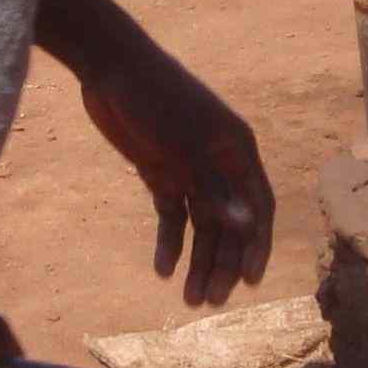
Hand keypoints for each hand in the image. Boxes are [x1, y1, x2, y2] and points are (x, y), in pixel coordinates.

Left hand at [78, 43, 273, 306]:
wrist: (110, 66)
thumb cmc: (156, 99)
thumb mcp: (185, 146)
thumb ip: (214, 188)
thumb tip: (246, 227)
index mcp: (237, 153)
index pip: (257, 208)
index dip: (256, 246)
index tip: (249, 282)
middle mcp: (219, 164)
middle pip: (228, 223)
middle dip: (221, 263)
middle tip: (209, 301)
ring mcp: (189, 169)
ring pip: (201, 225)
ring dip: (197, 261)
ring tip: (189, 298)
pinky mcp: (160, 171)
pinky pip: (171, 215)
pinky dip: (169, 242)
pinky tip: (162, 269)